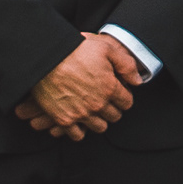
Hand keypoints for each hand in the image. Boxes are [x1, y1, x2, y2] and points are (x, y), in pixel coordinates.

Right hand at [21, 32, 140, 139]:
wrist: (45, 57)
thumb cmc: (75, 49)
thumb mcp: (106, 48)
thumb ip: (126, 65)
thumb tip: (137, 81)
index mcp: (110, 87)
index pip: (127, 102)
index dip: (124, 96)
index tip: (117, 92)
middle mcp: (98, 103)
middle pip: (115, 116)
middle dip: (112, 108)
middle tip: (105, 100)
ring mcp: (81, 113)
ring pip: (100, 127)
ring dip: (99, 120)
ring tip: (92, 110)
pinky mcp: (64, 119)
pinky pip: (78, 135)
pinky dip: (79, 130)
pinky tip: (78, 120)